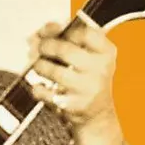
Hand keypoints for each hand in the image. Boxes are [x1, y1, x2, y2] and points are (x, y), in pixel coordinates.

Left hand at [29, 22, 123, 144]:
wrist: (97, 114)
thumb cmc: (88, 78)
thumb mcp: (89, 56)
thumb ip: (69, 38)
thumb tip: (44, 30)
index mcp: (107, 53)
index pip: (85, 33)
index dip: (64, 29)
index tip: (53, 32)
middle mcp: (101, 70)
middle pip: (65, 50)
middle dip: (45, 46)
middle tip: (39, 48)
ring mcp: (88, 89)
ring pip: (54, 71)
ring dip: (40, 65)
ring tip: (38, 66)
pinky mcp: (74, 106)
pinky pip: (46, 93)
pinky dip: (37, 88)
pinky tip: (40, 86)